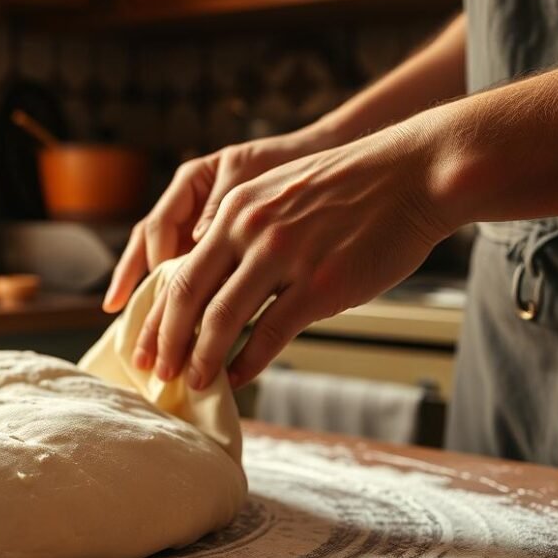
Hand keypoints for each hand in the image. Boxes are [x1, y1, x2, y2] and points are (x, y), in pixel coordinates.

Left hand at [132, 120, 456, 389]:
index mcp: (234, 209)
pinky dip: (246, 362)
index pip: (178, 272)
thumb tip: (213, 283)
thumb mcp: (278, 193)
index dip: (156, 316)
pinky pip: (268, 333)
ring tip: (192, 383)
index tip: (142, 345)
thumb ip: (242, 232)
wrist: (415, 173)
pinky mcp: (319, 285)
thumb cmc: (350, 189)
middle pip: (188, 298)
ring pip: (221, 321)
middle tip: (155, 374)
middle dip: (165, 343)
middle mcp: (249, 231)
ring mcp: (283, 258)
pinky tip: (237, 377)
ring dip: (201, 360)